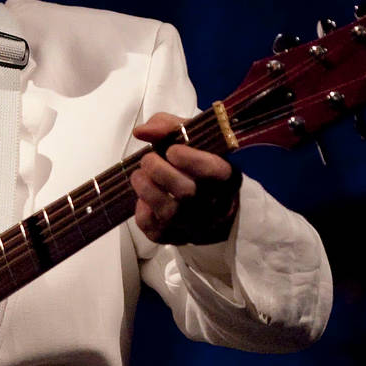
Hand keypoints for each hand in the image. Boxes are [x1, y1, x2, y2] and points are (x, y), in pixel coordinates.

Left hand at [131, 112, 241, 244]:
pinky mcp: (176, 238)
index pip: (213, 171)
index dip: (190, 159)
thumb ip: (168, 127)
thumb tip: (141, 132)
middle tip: (148, 159)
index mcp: (226, 176)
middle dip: (159, 171)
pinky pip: (154, 229)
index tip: (172, 150)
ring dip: (146, 189)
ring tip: (139, 176)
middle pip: (187, 192)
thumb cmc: (198, 164)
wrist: (209, 204)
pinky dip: (142, 213)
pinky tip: (144, 199)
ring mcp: (196, 225)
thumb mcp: (192, 139)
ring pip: (169, 212)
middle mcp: (214, 204)